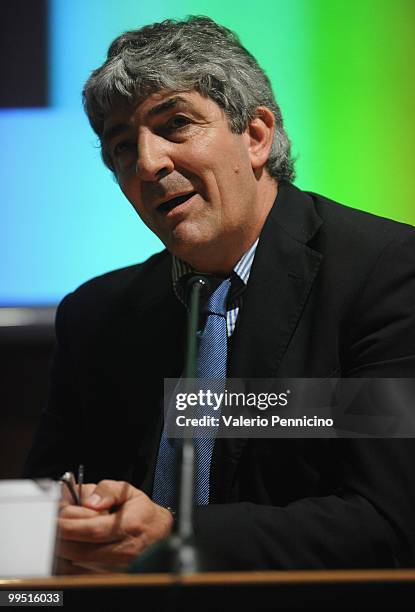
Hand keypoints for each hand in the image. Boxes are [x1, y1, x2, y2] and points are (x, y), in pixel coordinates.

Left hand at [57, 480, 173, 570]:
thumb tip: (90, 501)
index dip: (69, 525)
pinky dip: (69, 562)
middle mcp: (124, 550)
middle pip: (82, 550)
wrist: (158, 533)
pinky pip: (81, 574)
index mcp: (130, 525)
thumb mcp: (128, 491)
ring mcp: (117, 567)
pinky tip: (68, 548)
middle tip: (51, 525)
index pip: (93, 529)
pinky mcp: (110, 576)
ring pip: (79, 564)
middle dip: (61, 538)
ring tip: (61, 534)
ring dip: (64, 550)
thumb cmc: (141, 511)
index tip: (54, 519)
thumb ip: (108, 490)